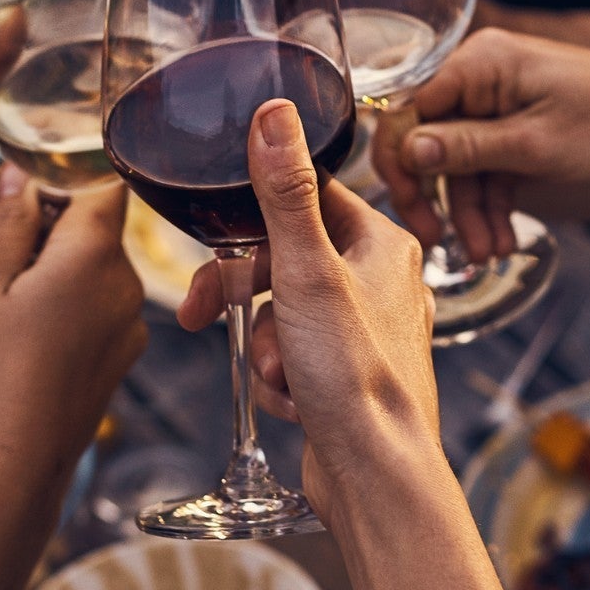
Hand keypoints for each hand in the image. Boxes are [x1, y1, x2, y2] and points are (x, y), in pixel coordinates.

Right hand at [0, 178, 144, 531]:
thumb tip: (22, 176)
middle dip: (18, 229)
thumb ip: (7, 223)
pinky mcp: (116, 357)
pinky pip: (84, 307)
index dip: (51, 178)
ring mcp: (125, 325)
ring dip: (23, 266)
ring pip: (76, 269)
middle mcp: (124, 285)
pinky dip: (46, 301)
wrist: (12, 468)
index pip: (97, 183)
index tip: (8, 192)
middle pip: (78, 229)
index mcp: (94, 256)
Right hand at [178, 101, 440, 526]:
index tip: (215, 243)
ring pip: (281, 315)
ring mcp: (365, 333)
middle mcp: (381, 282)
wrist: (375, 476)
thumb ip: (284, 191)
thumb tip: (274, 113)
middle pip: (283, 260)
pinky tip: (294, 403)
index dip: (251, 219)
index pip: (305, 196)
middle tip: (204, 312)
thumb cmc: (356, 376)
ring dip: (264, 346)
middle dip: (247, 297)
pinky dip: (281, 380)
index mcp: (384, 243)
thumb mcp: (307, 271)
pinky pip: (291, 359)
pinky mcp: (347, 377)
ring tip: (280, 376)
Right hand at [378, 31, 589, 261]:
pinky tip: (501, 239)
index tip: (410, 209)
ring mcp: (499, 100)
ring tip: (489, 253)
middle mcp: (482, 74)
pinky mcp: (517, 125)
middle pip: (429, 138)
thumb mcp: (534, 146)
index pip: (409, 108)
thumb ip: (465, 148)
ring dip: (470, 210)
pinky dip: (492, 203)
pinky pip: (487, 166)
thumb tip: (406, 151)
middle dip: (438, 196)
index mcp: (480, 63)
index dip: (400, 161)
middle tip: (437, 240)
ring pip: (460, 162)